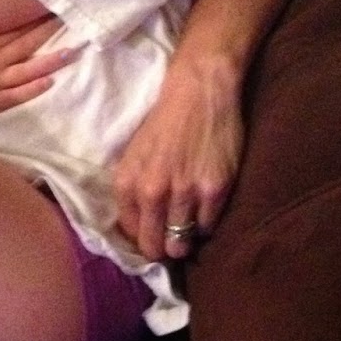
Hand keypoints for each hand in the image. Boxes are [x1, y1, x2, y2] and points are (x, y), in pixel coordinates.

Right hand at [0, 21, 75, 122]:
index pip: (13, 27)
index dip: (33, 17)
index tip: (52, 4)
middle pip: (25, 42)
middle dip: (48, 30)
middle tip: (73, 16)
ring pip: (26, 67)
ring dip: (50, 59)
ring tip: (74, 49)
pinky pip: (14, 96)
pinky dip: (32, 89)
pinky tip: (51, 82)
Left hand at [113, 55, 243, 260]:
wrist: (198, 93)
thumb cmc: (164, 122)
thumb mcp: (134, 155)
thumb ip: (132, 191)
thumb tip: (136, 228)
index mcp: (127, 183)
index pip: (130, 234)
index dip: (141, 238)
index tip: (151, 235)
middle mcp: (152, 192)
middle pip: (154, 246)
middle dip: (161, 248)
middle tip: (170, 242)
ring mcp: (185, 193)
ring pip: (181, 243)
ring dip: (184, 240)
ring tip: (188, 227)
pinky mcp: (214, 191)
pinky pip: (208, 227)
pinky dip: (207, 223)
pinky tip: (205, 206)